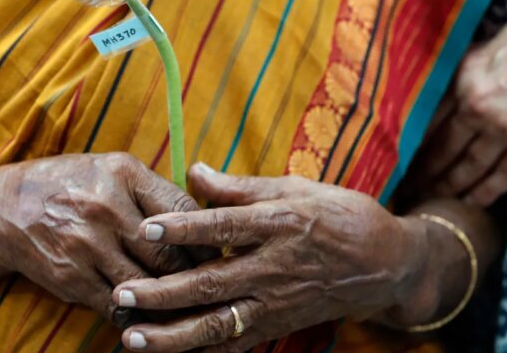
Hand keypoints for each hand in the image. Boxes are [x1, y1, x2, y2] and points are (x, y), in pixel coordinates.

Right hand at [0, 153, 199, 328]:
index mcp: (124, 174)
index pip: (183, 208)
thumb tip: (202, 222)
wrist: (8, 208)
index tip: (215, 249)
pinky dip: (136, 312)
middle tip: (207, 284)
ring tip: (184, 305)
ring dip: (168, 299)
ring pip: (148, 284)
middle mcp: (107, 207)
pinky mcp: (72, 277)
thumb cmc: (71, 186)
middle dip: (193, 274)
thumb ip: (153, 192)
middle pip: (170, 252)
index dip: (204, 235)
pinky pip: (117, 304)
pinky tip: (146, 313)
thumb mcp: (111, 170)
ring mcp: (88, 245)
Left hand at [110, 164, 430, 351]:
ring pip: (218, 325)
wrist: (385, 263)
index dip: (183, 227)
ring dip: (172, 335)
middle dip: (162, 293)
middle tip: (121, 295)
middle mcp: (273, 268)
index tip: (145, 228)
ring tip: (132, 338)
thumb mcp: (294, 189)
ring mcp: (275, 304)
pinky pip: (235, 345)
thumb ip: (240, 186)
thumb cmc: (337, 216)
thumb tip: (193, 171)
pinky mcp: (276, 327)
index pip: (223, 227)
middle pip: (211, 284)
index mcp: (278, 225)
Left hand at [411, 0, 506, 206]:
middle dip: (423, 171)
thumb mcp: (488, 46)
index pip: (427, 120)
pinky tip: (470, 202)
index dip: (411, 142)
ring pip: (469, 165)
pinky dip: (486, 191)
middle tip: (406, 188)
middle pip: (442, 147)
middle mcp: (478, 106)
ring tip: (431, 200)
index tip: (398, 157)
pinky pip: (505, 173)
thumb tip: (444, 88)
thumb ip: (465, 72)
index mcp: (463, 80)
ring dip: (448, 186)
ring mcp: (506, 127)